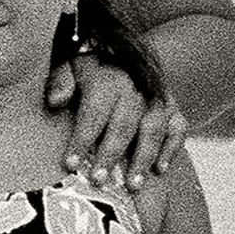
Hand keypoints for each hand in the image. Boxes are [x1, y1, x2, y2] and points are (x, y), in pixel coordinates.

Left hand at [56, 56, 185, 182]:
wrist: (121, 47)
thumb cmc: (88, 64)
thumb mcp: (67, 63)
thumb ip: (61, 80)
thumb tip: (55, 101)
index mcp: (107, 78)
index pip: (94, 111)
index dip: (82, 139)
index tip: (70, 164)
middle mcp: (135, 87)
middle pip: (125, 124)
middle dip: (111, 154)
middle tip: (99, 180)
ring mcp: (157, 97)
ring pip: (154, 129)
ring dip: (144, 158)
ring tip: (132, 186)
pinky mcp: (173, 106)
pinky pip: (178, 128)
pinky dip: (172, 148)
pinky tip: (160, 170)